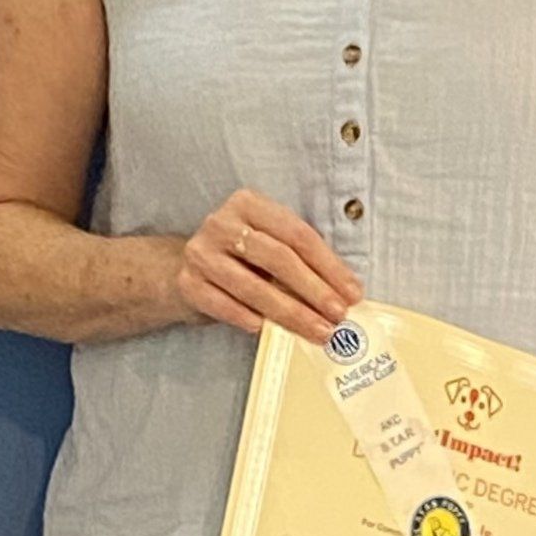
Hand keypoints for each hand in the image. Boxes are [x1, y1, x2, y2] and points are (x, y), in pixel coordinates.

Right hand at [177, 187, 362, 346]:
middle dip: (314, 290)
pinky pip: (225, 306)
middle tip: (339, 315)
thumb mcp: (265, 244)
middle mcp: (222, 223)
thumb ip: (297, 259)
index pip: (297, 234)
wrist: (182, 270)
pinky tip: (269, 330)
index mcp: (248, 204)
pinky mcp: (189, 283)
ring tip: (318, 331)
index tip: (352, 292)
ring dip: (291, 313)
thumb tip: (342, 292)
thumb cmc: (238, 259)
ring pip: (254, 287)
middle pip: (279, 258)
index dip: (329, 265)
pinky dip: (250, 319)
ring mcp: (201, 253)